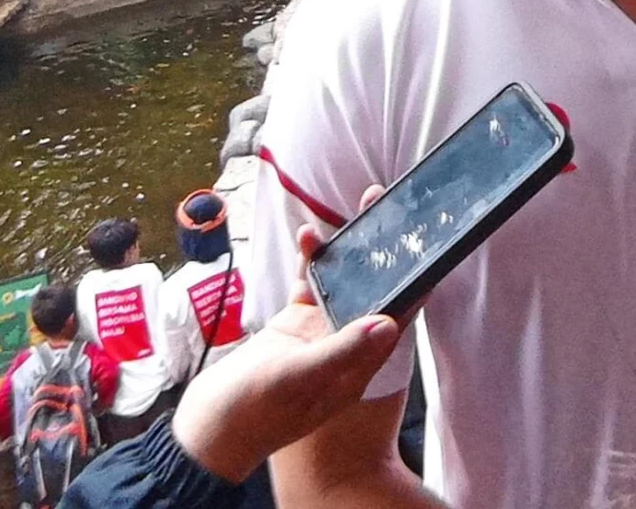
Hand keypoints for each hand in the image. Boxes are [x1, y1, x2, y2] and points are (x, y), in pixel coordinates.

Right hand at [171, 219, 404, 482]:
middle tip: (390, 211)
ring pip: (342, 284)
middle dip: (383, 255)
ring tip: (360, 207)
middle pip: (374, 294)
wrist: (208, 429)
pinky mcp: (292, 326)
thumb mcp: (301, 379)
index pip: (396, 321)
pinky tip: (308, 237)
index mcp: (356, 367)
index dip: (414, 286)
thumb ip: (342, 351)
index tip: (427, 249)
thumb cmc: (254, 413)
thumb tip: (389, 323)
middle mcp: (344, 348)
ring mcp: (318, 335)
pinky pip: (308, 286)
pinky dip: (310, 262)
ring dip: (349, 251)